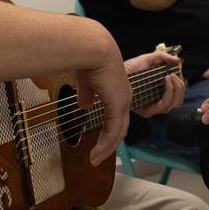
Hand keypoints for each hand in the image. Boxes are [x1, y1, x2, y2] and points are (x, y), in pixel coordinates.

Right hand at [73, 50, 130, 165]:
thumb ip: (87, 94)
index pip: (117, 117)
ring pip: (117, 133)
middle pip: (120, 128)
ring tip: (95, 160)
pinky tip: (96, 153)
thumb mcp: (87, 81)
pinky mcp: (118, 105)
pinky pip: (112, 131)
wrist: (94, 50)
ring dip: (106, 148)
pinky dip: (105, 144)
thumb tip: (85, 106)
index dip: (109, 131)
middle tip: (97, 157)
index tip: (99, 143)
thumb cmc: (89, 60)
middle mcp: (124, 98)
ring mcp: (122, 102)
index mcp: (118, 91)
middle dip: (109, 145)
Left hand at [125, 50, 185, 117]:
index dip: (180, 86)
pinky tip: (166, 82)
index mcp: (159, 92)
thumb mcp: (148, 59)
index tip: (177, 73)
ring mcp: (153, 107)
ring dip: (175, 90)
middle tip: (174, 75)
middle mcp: (157, 101)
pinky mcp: (147, 111)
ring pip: (172, 105)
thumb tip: (178, 60)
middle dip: (180, 88)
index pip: (177, 95)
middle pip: (177, 102)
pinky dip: (168, 94)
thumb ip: (163, 58)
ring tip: (170, 77)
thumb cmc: (131, 68)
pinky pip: (163, 106)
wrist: (118, 73)